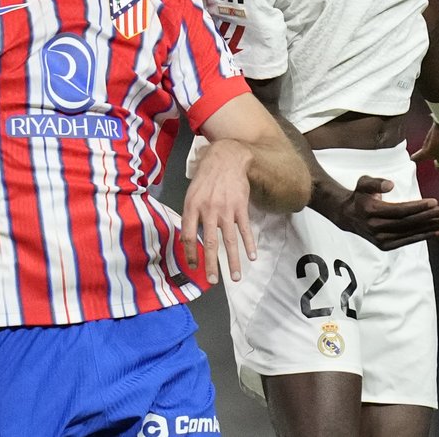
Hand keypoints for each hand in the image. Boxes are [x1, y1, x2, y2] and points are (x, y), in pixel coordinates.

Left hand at [181, 138, 256, 283]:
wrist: (227, 158)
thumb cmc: (206, 176)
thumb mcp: (192, 192)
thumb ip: (190, 215)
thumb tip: (187, 237)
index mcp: (192, 206)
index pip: (189, 236)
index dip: (191, 253)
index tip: (193, 266)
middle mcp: (208, 210)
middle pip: (210, 243)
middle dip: (211, 264)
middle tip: (212, 281)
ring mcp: (226, 209)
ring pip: (229, 240)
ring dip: (233, 260)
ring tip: (235, 277)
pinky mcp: (240, 207)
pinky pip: (244, 229)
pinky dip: (248, 244)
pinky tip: (251, 256)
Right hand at [314, 176, 438, 250]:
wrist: (347, 216)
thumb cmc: (360, 196)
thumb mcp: (363, 182)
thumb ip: (376, 182)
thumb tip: (390, 185)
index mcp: (371, 211)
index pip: (400, 211)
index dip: (418, 207)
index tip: (434, 202)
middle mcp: (376, 228)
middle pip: (407, 223)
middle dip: (429, 217)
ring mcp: (380, 239)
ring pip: (409, 233)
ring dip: (430, 228)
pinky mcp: (385, 246)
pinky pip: (407, 241)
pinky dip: (423, 236)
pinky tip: (437, 232)